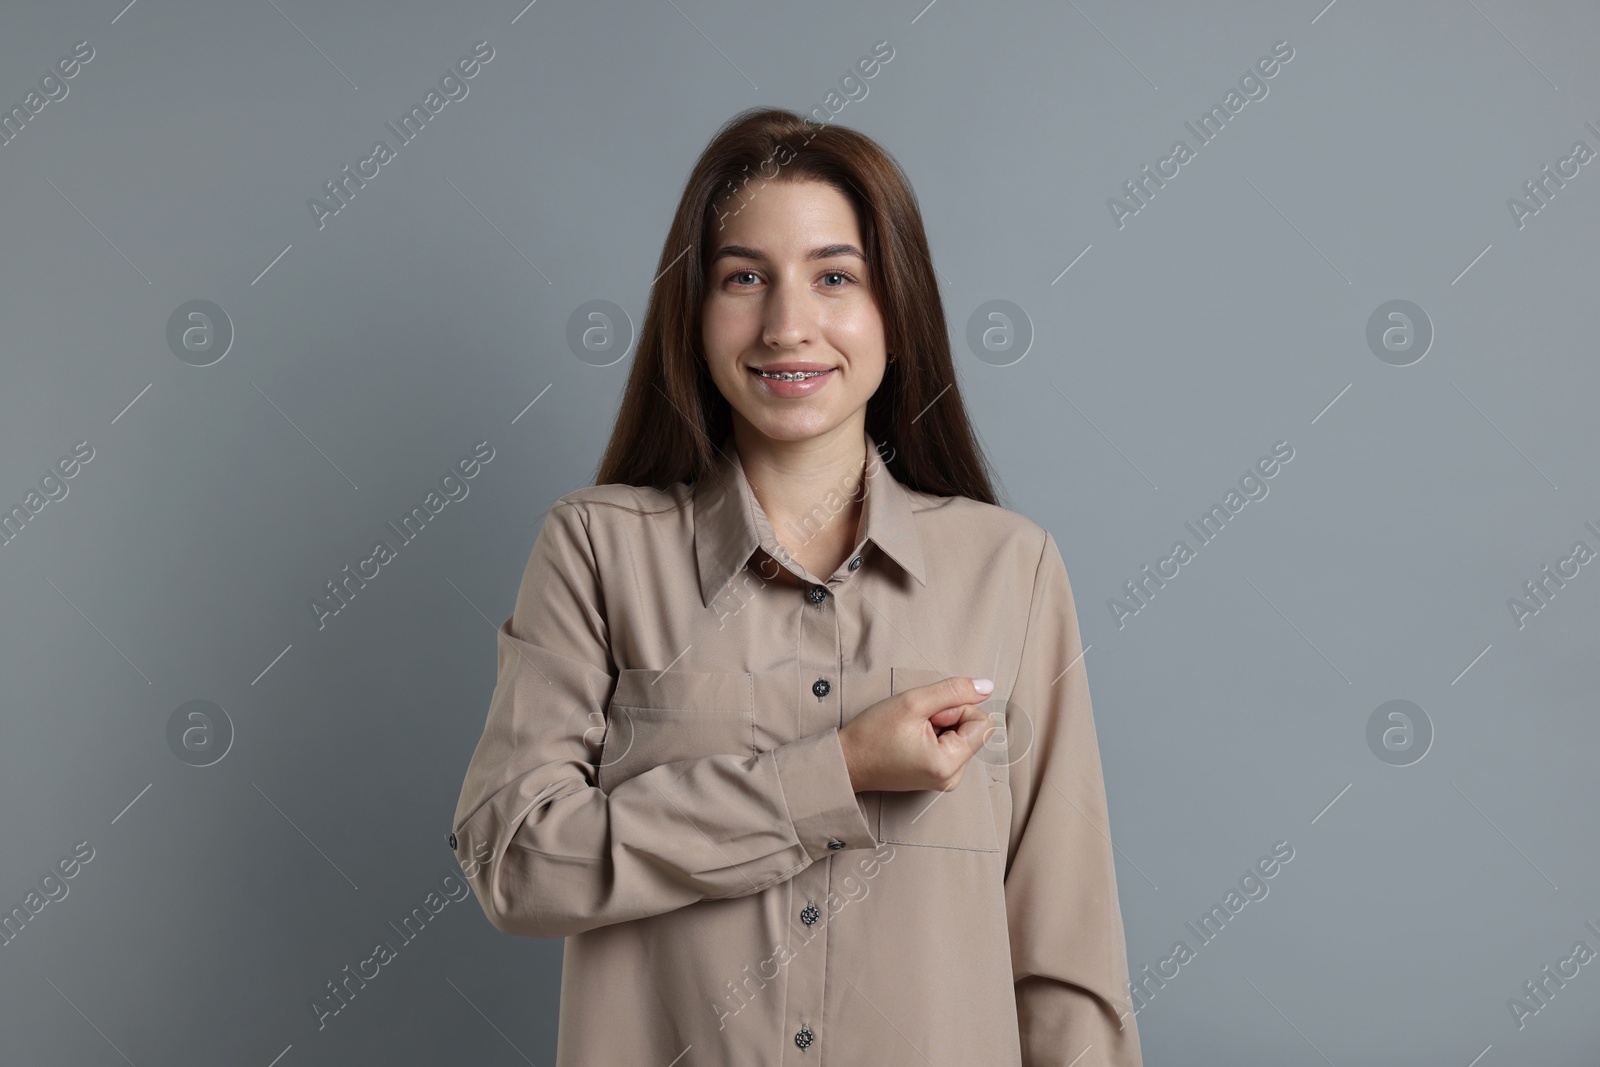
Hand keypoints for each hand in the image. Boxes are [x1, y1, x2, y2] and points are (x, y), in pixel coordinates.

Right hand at [838, 677, 995, 793]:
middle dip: (947, 717)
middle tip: (916, 723)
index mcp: (949, 765)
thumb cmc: (872, 736)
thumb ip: (954, 691)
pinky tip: (911, 740)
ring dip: (939, 726)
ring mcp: (945, 779)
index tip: (929, 715)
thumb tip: (986, 687)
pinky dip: (934, 736)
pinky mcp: (937, 776)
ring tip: (910, 732)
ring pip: (961, 736)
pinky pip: (950, 745)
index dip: (956, 709)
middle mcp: (953, 778)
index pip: (982, 722)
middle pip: (972, 729)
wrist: (847, 761)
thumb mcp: (912, 702)